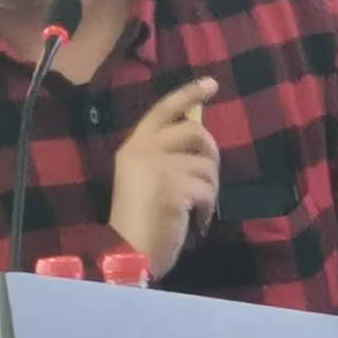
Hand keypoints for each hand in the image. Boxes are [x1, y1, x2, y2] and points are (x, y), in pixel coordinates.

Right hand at [108, 77, 220, 280]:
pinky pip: (207, 190)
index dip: (188, 94)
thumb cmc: (136, 221)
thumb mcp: (143, 179)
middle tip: (206, 177)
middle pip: (195, 131)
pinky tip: (196, 222)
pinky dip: (207, 209)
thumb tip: (198, 140)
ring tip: (195, 208)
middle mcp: (143, 150)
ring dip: (209, 188)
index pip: (163, 110)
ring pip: (207, 164)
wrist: (127, 253)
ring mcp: (159, 167)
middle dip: (210, 153)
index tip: (211, 84)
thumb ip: (163, 156)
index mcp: (133, 146)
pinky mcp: (174, 186)